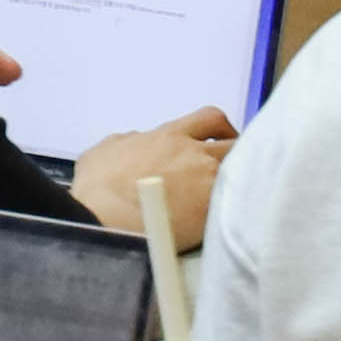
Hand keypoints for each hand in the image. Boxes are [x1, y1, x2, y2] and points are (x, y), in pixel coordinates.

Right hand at [77, 111, 238, 245]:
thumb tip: (141, 142)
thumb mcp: (107, 149)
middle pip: (236, 144)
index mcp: (169, 136)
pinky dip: (234, 211)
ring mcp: (207, 183)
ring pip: (243, 175)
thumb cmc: (98, 184)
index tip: (219, 142)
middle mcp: (195, 154)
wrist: (104, 219)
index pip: (210, 119)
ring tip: (226, 199)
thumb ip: (132, 141)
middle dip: (239, 155)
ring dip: (238, 183)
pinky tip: (223, 221)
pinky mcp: (213, 213)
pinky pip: (236, 207)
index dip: (222, 130)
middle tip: (231, 170)